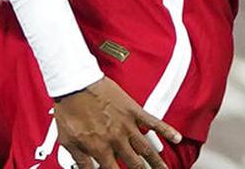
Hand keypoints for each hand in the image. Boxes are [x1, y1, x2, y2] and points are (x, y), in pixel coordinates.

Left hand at [54, 77, 181, 168]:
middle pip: (136, 165)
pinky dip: (167, 130)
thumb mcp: (68, 140)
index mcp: (100, 149)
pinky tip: (176, 138)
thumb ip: (80, 160)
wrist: (74, 83)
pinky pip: (153, 121)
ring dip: (158, 162)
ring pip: (147, 149)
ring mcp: (127, 125)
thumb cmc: (69, 108)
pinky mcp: (133, 110)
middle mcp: (116, 140)